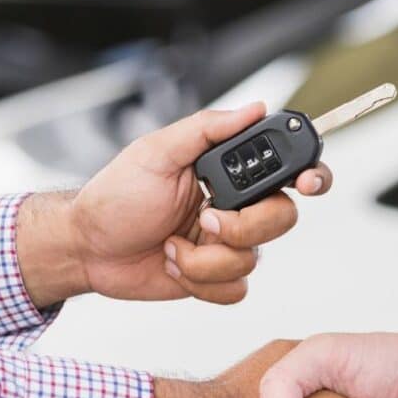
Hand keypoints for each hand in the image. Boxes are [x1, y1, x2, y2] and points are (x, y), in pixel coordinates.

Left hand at [16, 103, 332, 306]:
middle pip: (282, 219)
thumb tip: (255, 108)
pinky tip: (173, 263)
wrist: (88, 248)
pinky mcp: (214, 278)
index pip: (286, 169)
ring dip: (203, 258)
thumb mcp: (157, 151)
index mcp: (226, 172)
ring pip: (252, 260)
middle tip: (203, 220)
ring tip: (171, 243)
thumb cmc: (115, 197)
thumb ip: (208, 128)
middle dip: (241, 227)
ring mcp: (226, 244)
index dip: (310, 175)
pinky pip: (234, 290)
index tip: (306, 183)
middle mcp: (234, 207)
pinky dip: (200, 281)